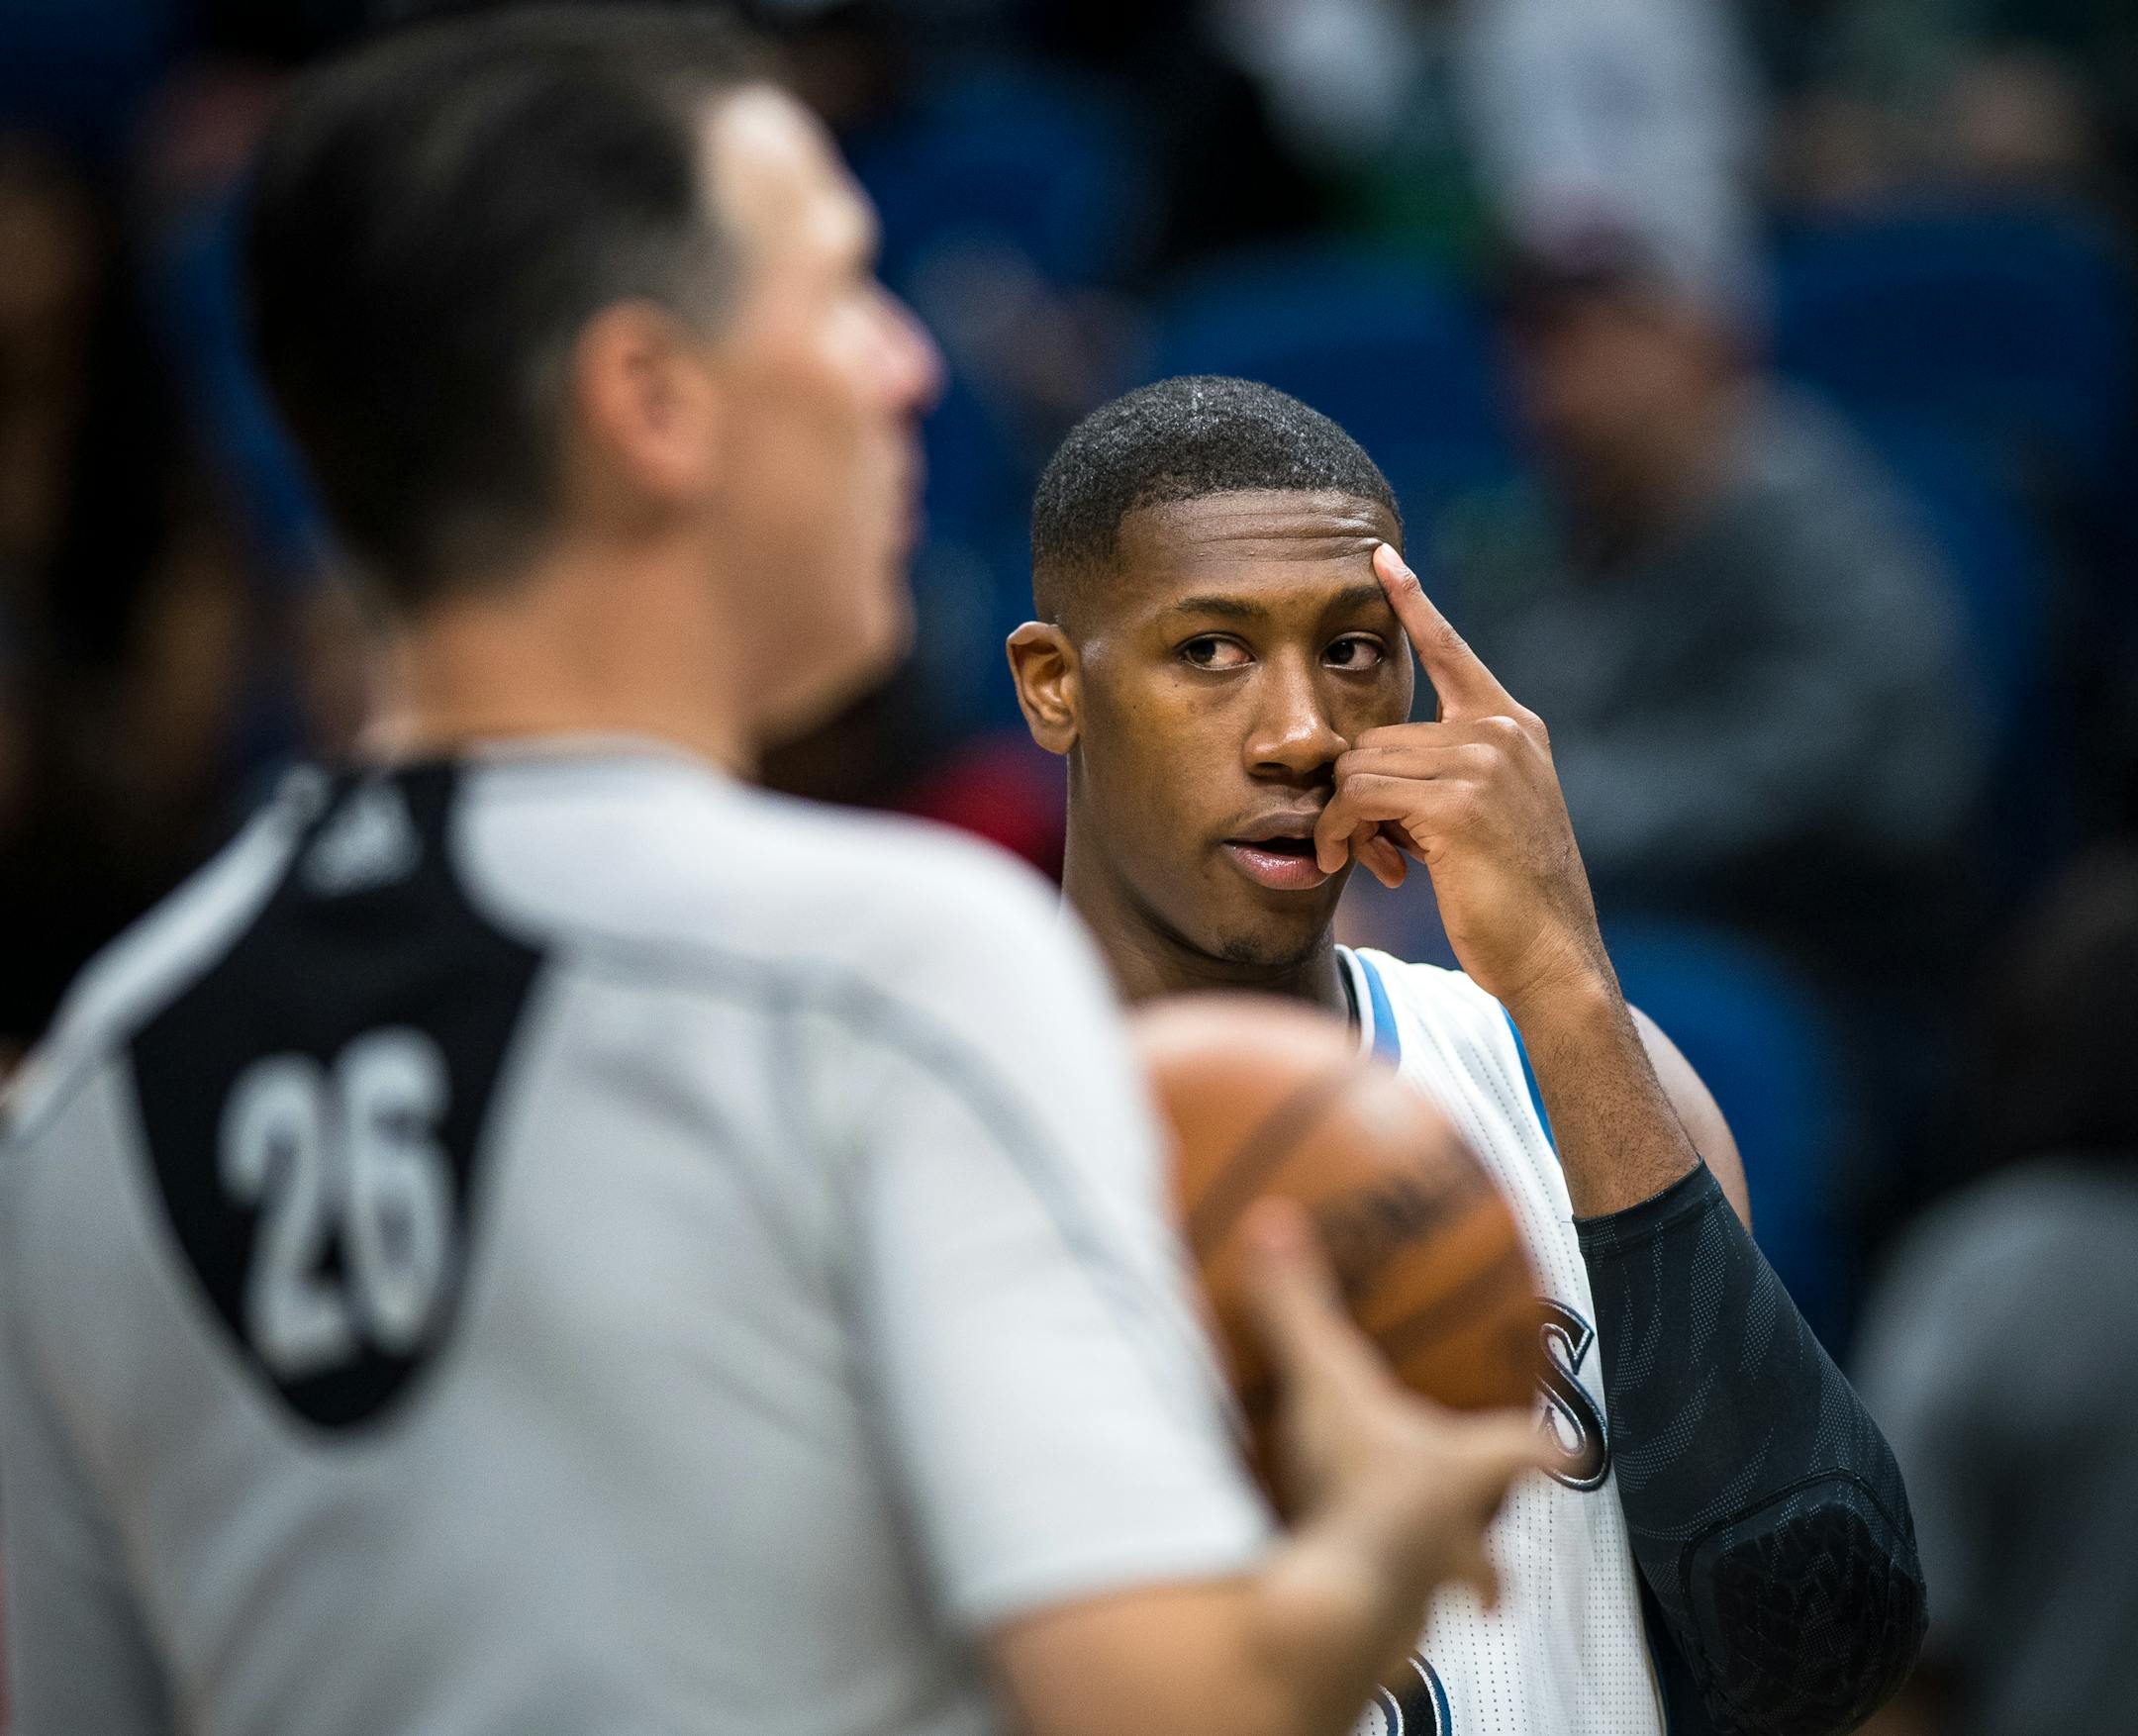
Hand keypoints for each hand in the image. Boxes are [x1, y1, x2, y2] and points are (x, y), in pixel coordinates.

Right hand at [1241, 1199, 1556, 1608]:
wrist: (1332, 1606)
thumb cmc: (1357, 1491)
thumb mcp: (1324, 1383)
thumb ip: (1299, 1307)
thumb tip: (1275, 1221)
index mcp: (1461, 1471)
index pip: (1520, 1451)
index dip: (1542, 1446)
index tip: (1568, 1446)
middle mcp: (1451, 1541)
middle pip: (1486, 1557)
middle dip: (1489, 1560)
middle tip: (1497, 1573)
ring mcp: (1414, 1598)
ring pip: (1437, 1600)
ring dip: (1430, 1591)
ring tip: (1411, 1591)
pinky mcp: (1367, 1633)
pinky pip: (1370, 1623)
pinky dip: (1356, 1609)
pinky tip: (1322, 1597)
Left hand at [1313, 544, 1609, 1016]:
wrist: (1554, 957)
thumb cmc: (1511, 900)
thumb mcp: (1485, 819)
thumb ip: (1442, 777)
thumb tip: (1363, 774)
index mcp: (1513, 727)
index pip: (1451, 651)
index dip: (1414, 603)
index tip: (1381, 558)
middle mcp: (1501, 732)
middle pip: (1378, 735)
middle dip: (1360, 796)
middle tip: (1374, 850)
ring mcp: (1483, 762)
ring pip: (1362, 766)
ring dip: (1349, 822)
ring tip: (1381, 864)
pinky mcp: (1456, 802)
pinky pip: (1358, 798)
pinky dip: (1343, 834)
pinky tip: (1371, 870)